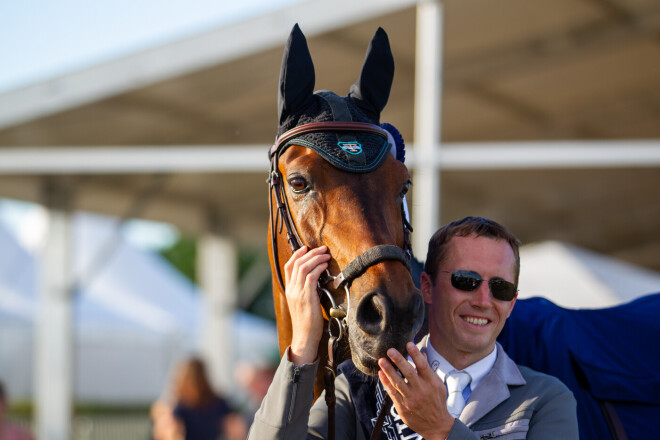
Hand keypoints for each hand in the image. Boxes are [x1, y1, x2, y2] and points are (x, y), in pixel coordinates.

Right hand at [284, 246, 330, 364]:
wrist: (305, 337)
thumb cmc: (307, 322)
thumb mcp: (304, 303)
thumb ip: (306, 290)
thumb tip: (317, 279)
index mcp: (289, 290)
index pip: (288, 267)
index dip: (297, 254)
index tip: (306, 248)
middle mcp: (291, 289)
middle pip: (297, 264)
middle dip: (310, 253)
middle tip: (322, 249)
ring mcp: (298, 293)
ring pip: (304, 267)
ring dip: (316, 258)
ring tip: (326, 255)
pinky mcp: (306, 297)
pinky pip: (311, 276)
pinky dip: (318, 268)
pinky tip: (325, 266)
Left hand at [378, 342, 455, 439]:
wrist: (436, 425)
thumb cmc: (437, 402)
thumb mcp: (438, 385)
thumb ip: (428, 370)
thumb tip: (422, 353)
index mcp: (432, 383)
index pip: (423, 365)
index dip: (415, 354)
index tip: (408, 344)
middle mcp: (421, 390)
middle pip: (408, 373)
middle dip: (399, 360)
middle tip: (390, 350)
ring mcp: (411, 399)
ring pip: (398, 382)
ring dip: (388, 371)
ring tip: (381, 360)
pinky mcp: (403, 407)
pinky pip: (392, 393)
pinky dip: (386, 383)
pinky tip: (381, 374)